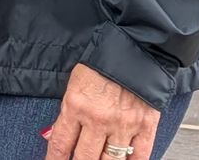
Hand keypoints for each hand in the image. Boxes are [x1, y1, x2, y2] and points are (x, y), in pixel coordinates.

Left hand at [43, 64, 159, 159]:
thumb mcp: (75, 84)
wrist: (136, 50)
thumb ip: (66, 114)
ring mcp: (123, 126)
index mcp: (76, 105)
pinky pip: (139, 158)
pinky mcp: (145, 128)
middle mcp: (98, 119)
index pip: (61, 144)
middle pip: (85, 158)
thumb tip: (53, 136)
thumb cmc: (102, 64)